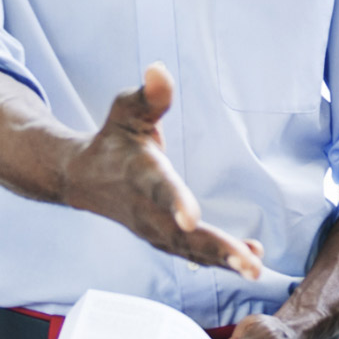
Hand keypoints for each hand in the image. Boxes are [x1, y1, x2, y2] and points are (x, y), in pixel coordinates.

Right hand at [61, 64, 264, 280]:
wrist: (83, 177)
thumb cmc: (113, 139)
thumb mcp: (126, 110)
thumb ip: (149, 95)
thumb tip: (159, 69)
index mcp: (140, 173)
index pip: (159, 188)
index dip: (175, 201)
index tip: (191, 216)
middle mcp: (146, 208)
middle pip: (182, 233)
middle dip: (217, 249)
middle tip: (249, 264)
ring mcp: (152, 229)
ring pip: (189, 251)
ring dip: (223, 261)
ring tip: (255, 269)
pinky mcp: (161, 239)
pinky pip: (192, 254)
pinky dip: (219, 260)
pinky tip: (252, 261)